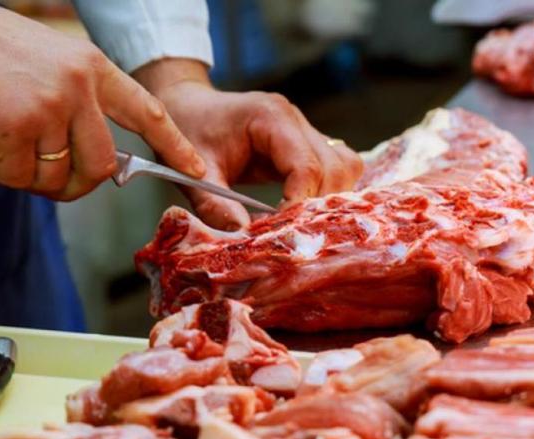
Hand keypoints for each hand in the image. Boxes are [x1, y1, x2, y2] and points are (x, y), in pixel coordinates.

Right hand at [0, 0, 203, 200]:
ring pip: (57, 177)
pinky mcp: (16, 128)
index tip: (197, 171)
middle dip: (77, 185)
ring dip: (27, 175)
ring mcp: (49, 107)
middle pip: (102, 166)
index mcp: (93, 68)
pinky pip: (17, 176)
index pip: (147, 112)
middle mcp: (79, 87)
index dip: (175, 145)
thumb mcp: (50, 64)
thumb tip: (96, 165)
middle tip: (45, 176)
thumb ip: (78, 106)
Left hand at [134, 59, 362, 229]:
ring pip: (345, 167)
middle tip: (293, 232)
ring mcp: (307, 131)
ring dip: (330, 199)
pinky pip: (337, 168)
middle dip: (319, 205)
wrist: (188, 106)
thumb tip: (242, 236)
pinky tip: (306, 212)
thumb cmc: (188, 130)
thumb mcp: (194, 172)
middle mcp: (297, 121)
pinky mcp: (308, 145)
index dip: (300, 203)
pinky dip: (329, 192)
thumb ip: (214, 205)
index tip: (283, 231)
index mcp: (272, 117)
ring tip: (301, 223)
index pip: (306, 165)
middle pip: (335, 168)